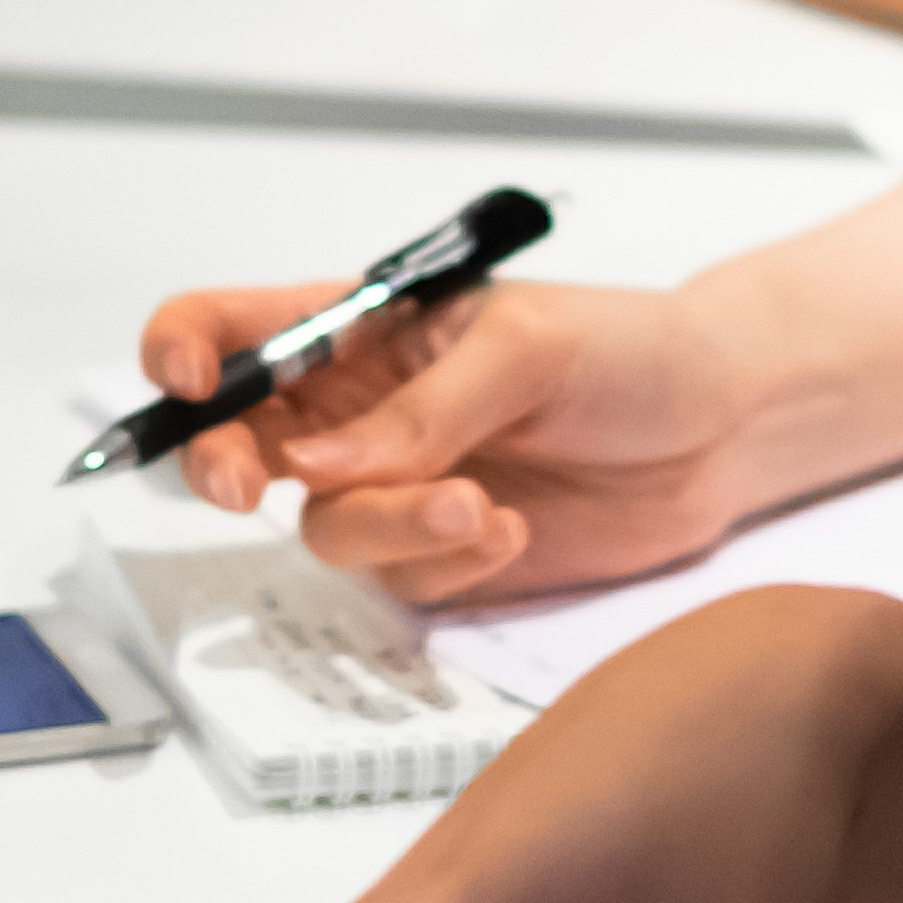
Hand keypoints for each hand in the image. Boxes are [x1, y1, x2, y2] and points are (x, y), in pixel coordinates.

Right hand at [135, 276, 771, 602]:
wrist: (720, 428)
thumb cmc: (630, 349)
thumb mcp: (526, 349)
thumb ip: (419, 411)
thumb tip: (317, 467)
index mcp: (362, 326)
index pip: (235, 328)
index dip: (182, 351)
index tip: (184, 383)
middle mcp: (357, 410)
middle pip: (234, 444)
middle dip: (219, 466)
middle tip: (243, 487)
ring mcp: (393, 487)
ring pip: (323, 527)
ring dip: (390, 522)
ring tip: (480, 505)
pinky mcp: (439, 555)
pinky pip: (399, 576)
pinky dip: (451, 561)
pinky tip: (515, 528)